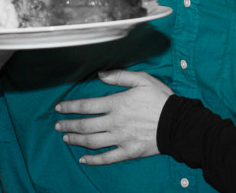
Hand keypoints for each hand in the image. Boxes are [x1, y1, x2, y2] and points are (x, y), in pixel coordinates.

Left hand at [54, 70, 173, 164]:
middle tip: (57, 125)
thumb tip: (101, 75)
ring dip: (76, 140)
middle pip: (85, 125)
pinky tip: (83, 160)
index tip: (59, 108)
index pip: (87, 106)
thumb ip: (120, 76)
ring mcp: (121, 139)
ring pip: (92, 142)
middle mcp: (115, 122)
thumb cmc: (161, 99)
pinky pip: (107, 158)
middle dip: (68, 125)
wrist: (178, 123)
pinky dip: (93, 160)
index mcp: (117, 104)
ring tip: (66, 138)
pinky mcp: (128, 152)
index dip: (70, 107)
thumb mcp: (143, 79)